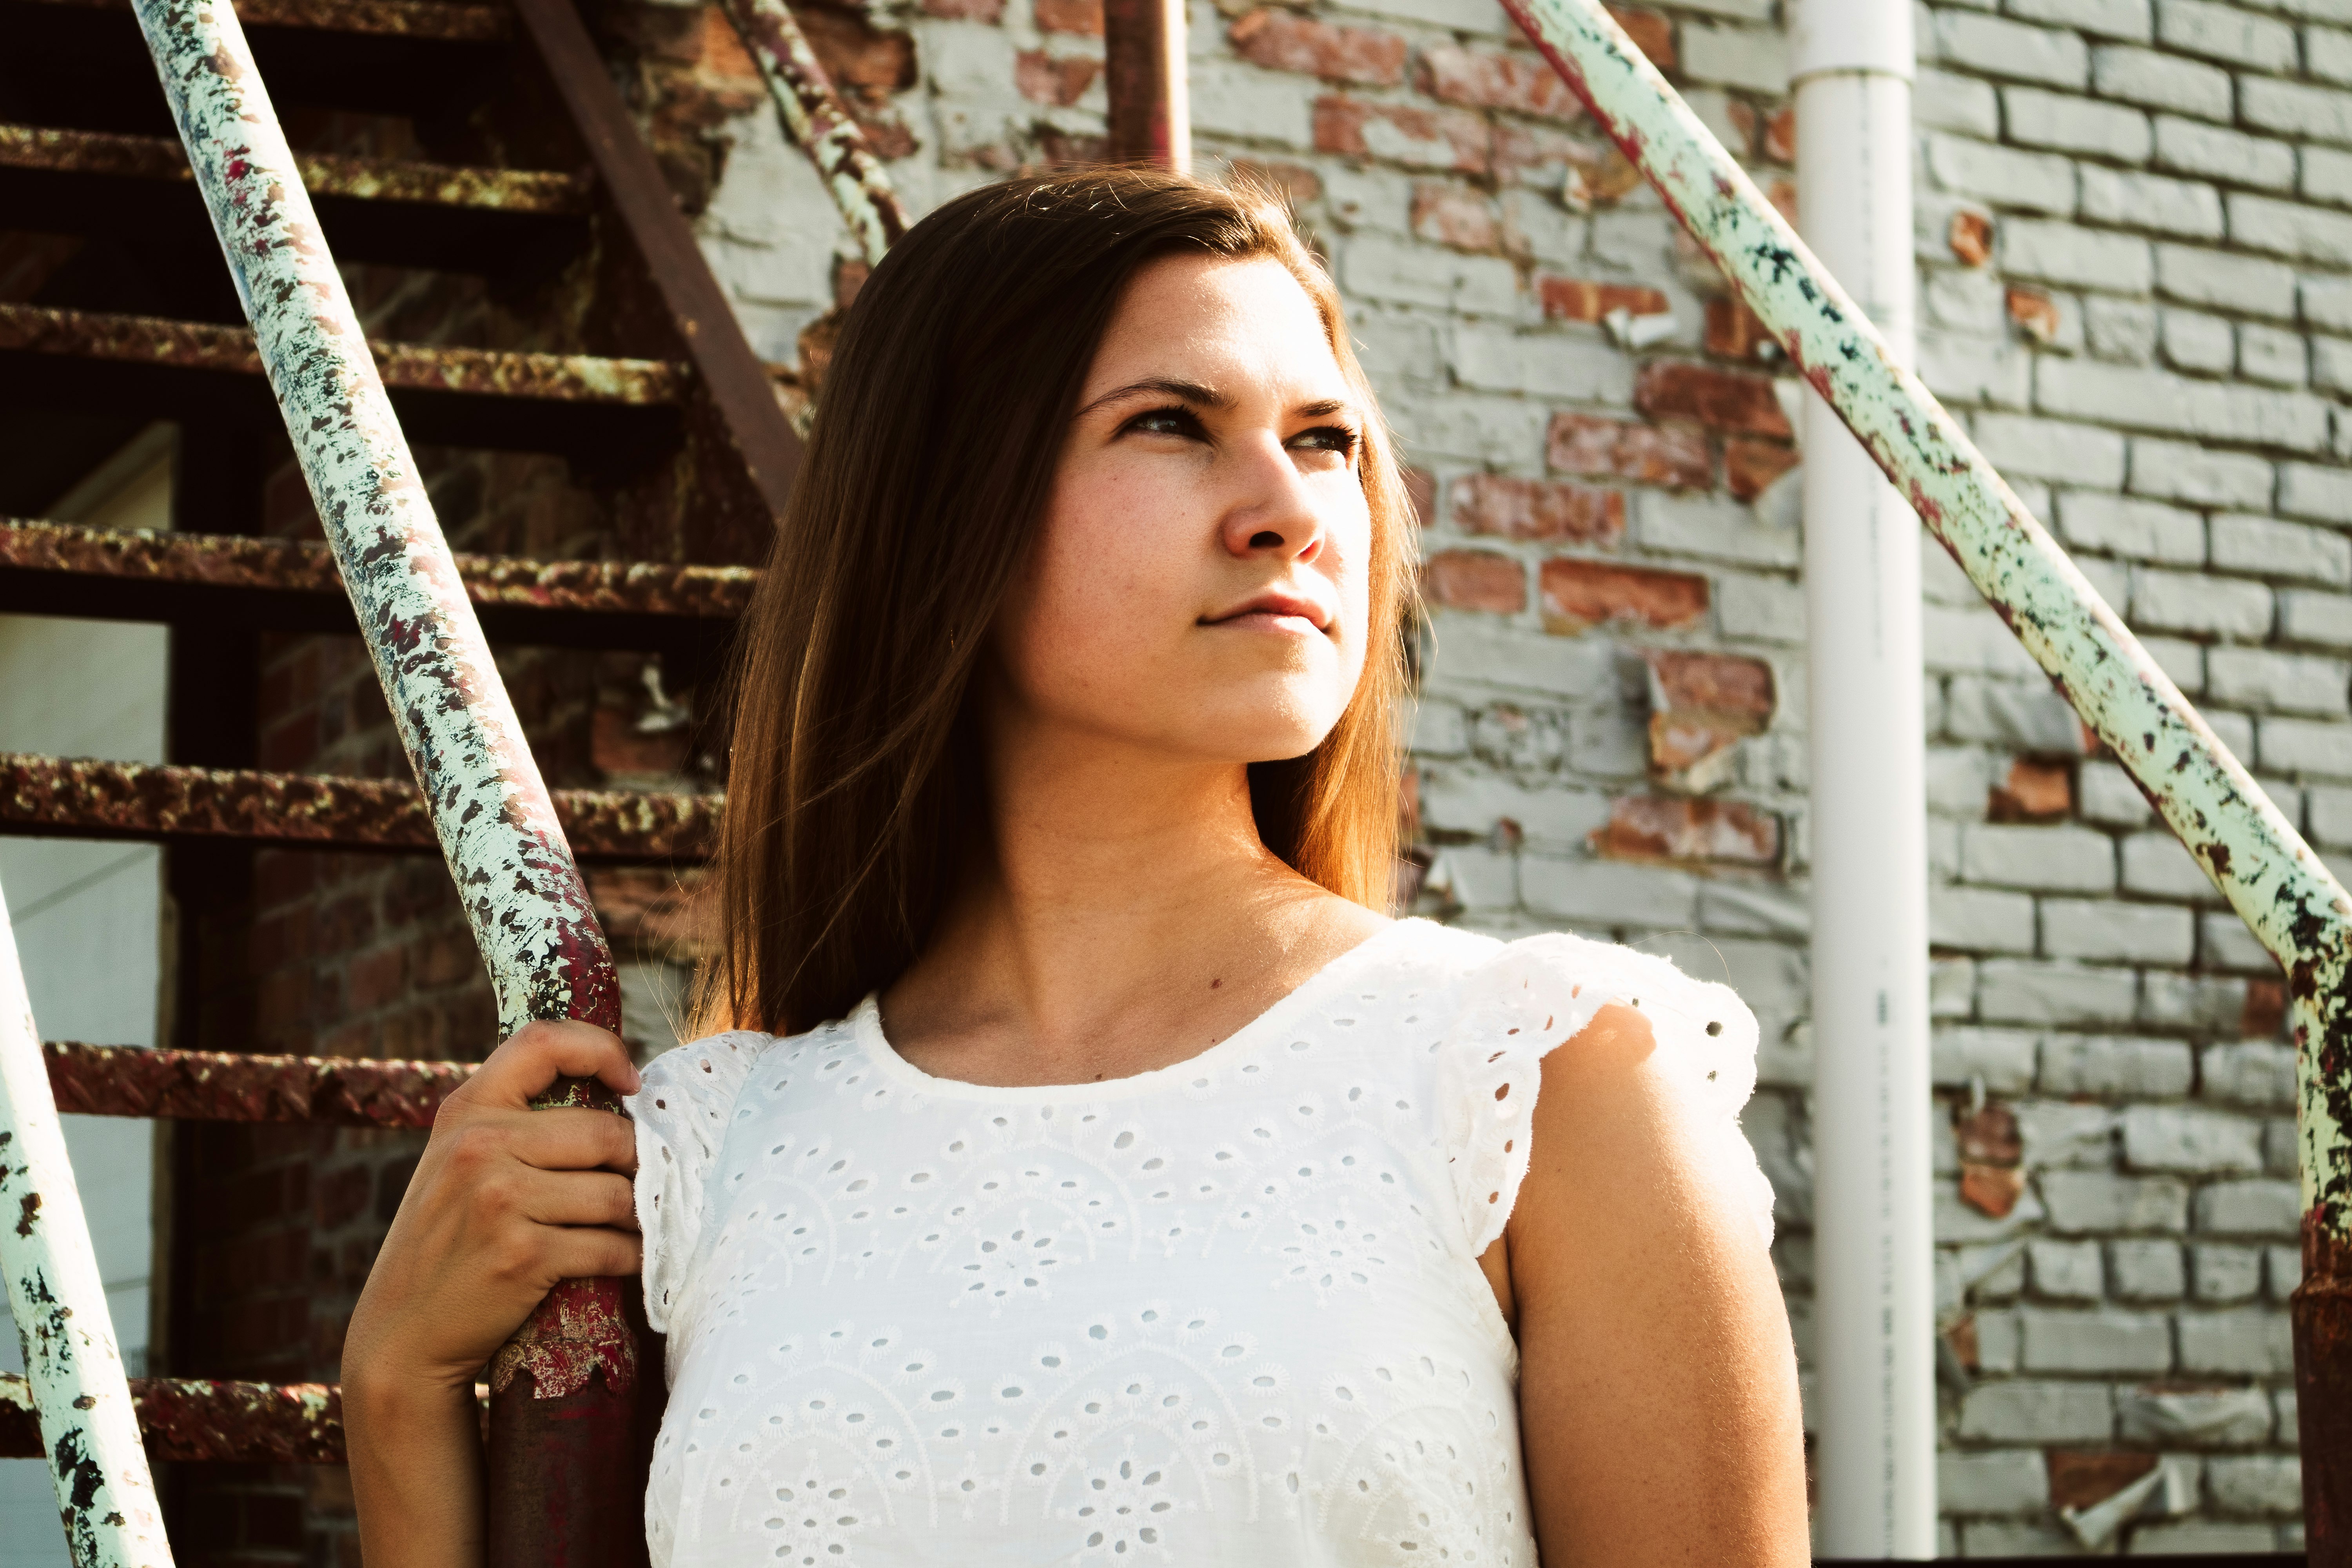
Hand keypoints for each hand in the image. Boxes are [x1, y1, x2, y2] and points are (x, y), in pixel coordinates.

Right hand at [345, 1019, 644, 1395]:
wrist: (401, 1332)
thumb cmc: (444, 1242)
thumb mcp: (457, 1162)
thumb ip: (512, 1123)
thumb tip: (614, 1100)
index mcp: (466, 1111)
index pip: (544, 1042)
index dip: (602, 1050)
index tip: (631, 1085)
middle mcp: (480, 1145)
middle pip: (605, 1132)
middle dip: (639, 1161)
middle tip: (650, 1181)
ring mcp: (500, 1199)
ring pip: (617, 1193)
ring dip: (643, 1214)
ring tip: (646, 1222)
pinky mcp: (523, 1255)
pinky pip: (611, 1247)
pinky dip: (633, 1256)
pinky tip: (635, 1259)